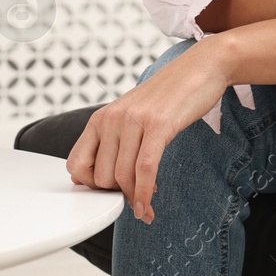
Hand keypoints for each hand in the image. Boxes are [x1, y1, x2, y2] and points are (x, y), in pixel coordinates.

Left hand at [64, 37, 232, 224]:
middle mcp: (112, 118)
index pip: (76, 163)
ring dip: (134, 199)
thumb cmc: (167, 96)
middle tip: (134, 198)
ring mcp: (134, 121)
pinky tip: (148, 207)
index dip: (90, 186)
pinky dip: (145, 194)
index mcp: (101, 118)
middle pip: (101, 176)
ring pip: (122, 176)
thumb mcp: (130, 116)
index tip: (109, 192)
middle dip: (118, 195)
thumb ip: (112, 141)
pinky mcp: (158, 125)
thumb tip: (91, 177)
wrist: (199, 68)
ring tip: (145, 207)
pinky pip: (145, 169)